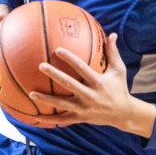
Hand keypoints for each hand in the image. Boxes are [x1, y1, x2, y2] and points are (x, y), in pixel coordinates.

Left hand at [29, 33, 155, 136]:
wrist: (123, 114)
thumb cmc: (119, 88)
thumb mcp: (119, 70)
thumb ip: (113, 52)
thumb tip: (112, 34)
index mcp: (98, 82)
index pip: (82, 68)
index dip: (70, 59)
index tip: (57, 50)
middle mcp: (90, 95)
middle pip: (69, 84)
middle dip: (54, 75)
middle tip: (41, 66)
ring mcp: (84, 108)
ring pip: (62, 104)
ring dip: (46, 100)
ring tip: (32, 94)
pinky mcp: (80, 118)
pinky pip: (63, 119)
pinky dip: (49, 119)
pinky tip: (36, 116)